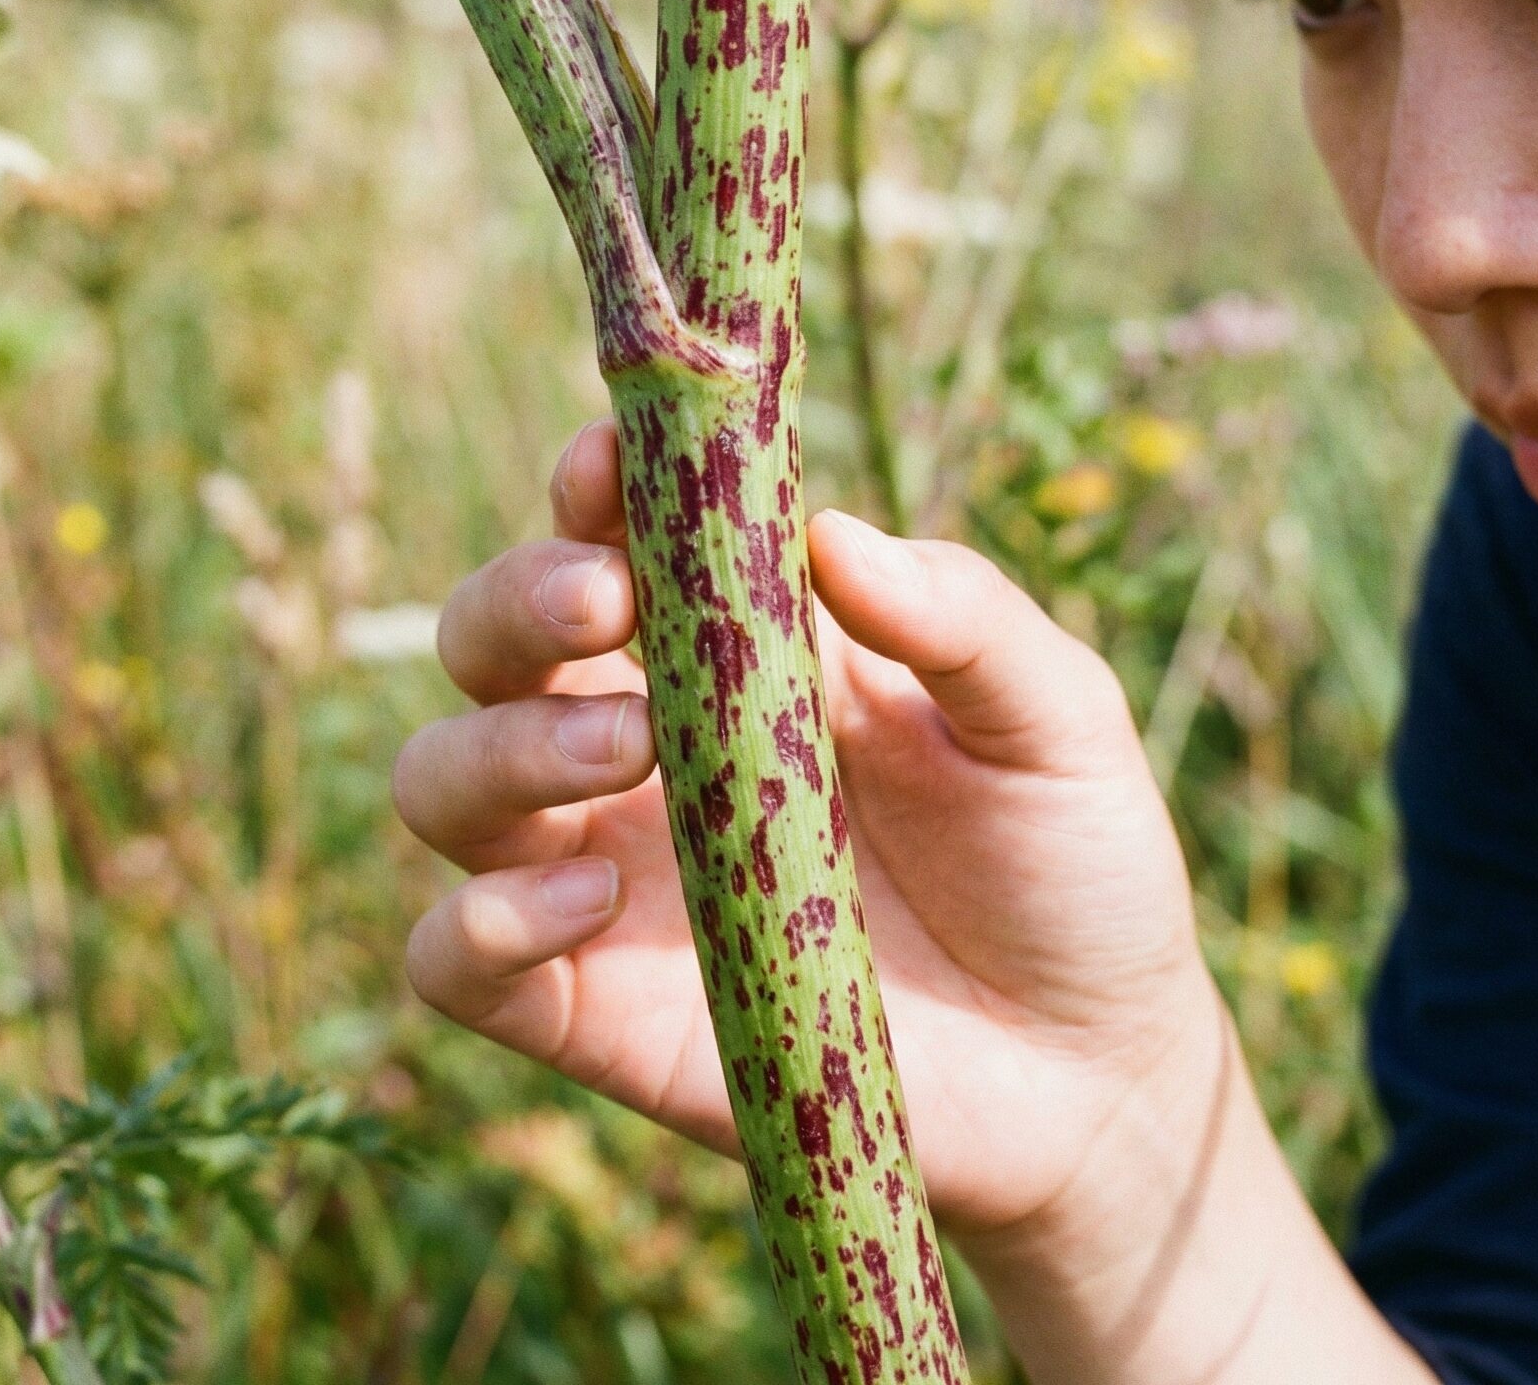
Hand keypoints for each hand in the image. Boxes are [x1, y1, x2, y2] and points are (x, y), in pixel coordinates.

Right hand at [393, 416, 1225, 1247]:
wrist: (1094, 1072)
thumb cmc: (1073, 863)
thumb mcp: (1051, 716)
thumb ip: (961, 616)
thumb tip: (830, 531)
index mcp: (750, 652)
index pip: (617, 541)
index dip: (590, 489)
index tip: (611, 466)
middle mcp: (654, 749)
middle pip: (492, 643)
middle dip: (517, 600)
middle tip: (607, 605)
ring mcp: (615, 877)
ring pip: (444, 783)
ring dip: (499, 745)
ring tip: (628, 748)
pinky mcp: (600, 1012)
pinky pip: (456, 960)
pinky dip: (477, 920)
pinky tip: (589, 895)